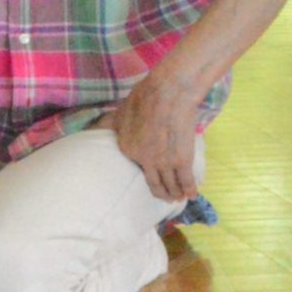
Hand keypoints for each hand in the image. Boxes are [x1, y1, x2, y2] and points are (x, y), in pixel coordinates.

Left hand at [110, 70, 201, 203]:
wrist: (167, 94)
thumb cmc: (143, 98)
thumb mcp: (120, 113)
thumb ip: (113, 126)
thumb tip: (99, 128)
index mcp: (127, 149)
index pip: (137, 169)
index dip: (147, 176)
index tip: (153, 181)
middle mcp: (144, 160)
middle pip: (154, 183)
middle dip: (162, 193)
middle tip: (167, 198)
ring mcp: (163, 162)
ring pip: (171, 185)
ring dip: (176, 194)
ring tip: (179, 197)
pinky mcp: (181, 161)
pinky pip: (186, 181)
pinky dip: (190, 190)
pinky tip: (192, 194)